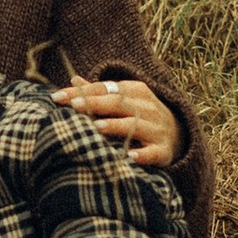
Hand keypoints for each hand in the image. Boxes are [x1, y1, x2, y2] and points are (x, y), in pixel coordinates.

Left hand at [58, 72, 179, 166]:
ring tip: (97, 127)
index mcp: (135, 91)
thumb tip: (73, 80)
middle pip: (118, 103)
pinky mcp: (163, 149)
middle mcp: (147, 107)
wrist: (180, 135)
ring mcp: (156, 128)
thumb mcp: (125, 100)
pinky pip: (153, 151)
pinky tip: (130, 157)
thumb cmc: (141, 115)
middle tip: (74, 107)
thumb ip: (99, 92)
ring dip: (116, 126)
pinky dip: (143, 154)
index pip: (105, 89)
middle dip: (95, 104)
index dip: (82, 92)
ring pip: (135, 124)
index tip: (57, 97)